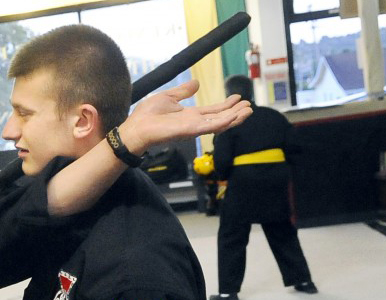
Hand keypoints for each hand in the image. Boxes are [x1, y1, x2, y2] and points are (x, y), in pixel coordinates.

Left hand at [119, 80, 251, 153]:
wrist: (136, 127)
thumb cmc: (147, 115)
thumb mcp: (168, 97)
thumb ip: (183, 92)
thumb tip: (196, 83)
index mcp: (190, 115)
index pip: (213, 110)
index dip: (226, 105)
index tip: (238, 97)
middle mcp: (194, 122)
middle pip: (220, 118)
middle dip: (235, 112)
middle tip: (249, 106)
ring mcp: (194, 128)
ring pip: (220, 124)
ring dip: (234, 118)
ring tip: (248, 111)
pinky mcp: (190, 131)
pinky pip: (210, 127)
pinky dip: (223, 122)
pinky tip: (234, 117)